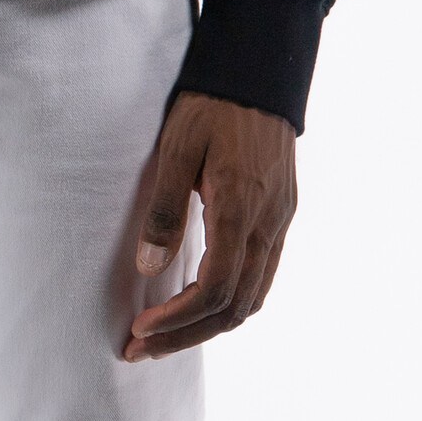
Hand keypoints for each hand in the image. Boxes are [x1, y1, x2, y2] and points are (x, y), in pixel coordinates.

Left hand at [124, 90, 295, 361]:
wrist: (259, 70)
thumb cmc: (211, 103)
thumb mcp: (176, 146)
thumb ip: (164, 208)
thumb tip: (148, 268)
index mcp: (240, 208)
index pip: (214, 289)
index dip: (177, 319)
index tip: (139, 330)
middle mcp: (268, 224)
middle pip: (235, 307)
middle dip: (186, 335)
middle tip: (140, 349)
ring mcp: (280, 221)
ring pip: (253, 298)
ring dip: (209, 324)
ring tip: (165, 335)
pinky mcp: (282, 215)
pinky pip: (262, 276)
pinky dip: (232, 301)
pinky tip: (202, 301)